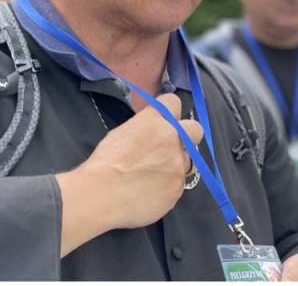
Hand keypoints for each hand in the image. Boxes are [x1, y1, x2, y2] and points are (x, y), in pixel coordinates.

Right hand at [82, 93, 203, 228]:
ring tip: (153, 176)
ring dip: (175, 165)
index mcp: (154, 120)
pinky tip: (148, 192)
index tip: (164, 120)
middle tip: (172, 147)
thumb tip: (152, 132)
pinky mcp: (177, 188)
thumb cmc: (104, 163)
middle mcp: (172, 138)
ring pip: (187, 162)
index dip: (169, 111)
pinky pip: (177, 185)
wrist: (101, 194)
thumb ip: (145, 128)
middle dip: (187, 136)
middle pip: (195, 130)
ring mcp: (178, 165)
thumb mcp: (122, 133)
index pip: (173, 102)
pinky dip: (167, 187)